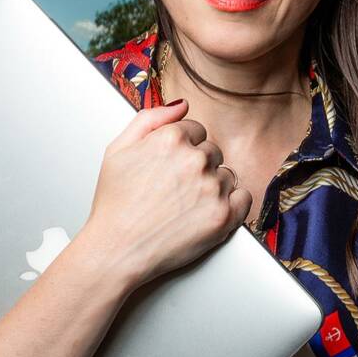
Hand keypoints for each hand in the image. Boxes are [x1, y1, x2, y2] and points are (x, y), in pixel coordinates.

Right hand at [82, 99, 251, 286]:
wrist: (116, 251)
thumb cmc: (114, 204)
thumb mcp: (117, 149)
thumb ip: (150, 118)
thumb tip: (182, 105)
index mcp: (170, 138)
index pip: (196, 131)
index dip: (182, 150)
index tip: (171, 168)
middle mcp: (195, 159)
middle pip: (212, 152)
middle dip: (197, 167)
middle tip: (174, 189)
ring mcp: (212, 188)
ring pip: (226, 175)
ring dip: (213, 187)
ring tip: (185, 206)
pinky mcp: (224, 216)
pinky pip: (243, 198)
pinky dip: (231, 205)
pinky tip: (207, 212)